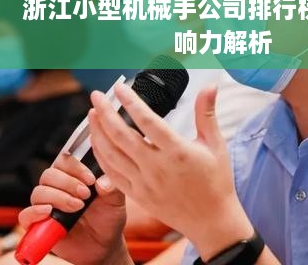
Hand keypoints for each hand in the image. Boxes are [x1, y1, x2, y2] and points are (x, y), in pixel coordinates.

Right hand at [18, 153, 128, 264]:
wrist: (103, 245)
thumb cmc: (108, 218)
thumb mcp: (116, 201)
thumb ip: (112, 188)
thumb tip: (102, 182)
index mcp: (74, 176)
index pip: (65, 160)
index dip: (75, 167)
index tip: (91, 180)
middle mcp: (58, 188)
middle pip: (50, 174)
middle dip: (68, 183)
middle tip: (85, 195)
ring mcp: (47, 205)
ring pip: (39, 191)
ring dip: (58, 197)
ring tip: (77, 207)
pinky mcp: (38, 225)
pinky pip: (25, 215)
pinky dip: (34, 212)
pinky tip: (49, 212)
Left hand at [89, 83, 253, 260]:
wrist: (212, 221)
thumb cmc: (216, 181)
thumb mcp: (215, 144)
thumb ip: (206, 113)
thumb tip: (210, 85)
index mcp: (177, 151)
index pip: (147, 121)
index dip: (131, 102)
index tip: (119, 87)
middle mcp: (157, 167)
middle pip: (121, 136)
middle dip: (105, 113)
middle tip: (96, 96)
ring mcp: (145, 183)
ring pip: (112, 155)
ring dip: (98, 133)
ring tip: (92, 114)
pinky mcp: (138, 196)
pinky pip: (112, 174)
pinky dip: (101, 156)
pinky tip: (97, 143)